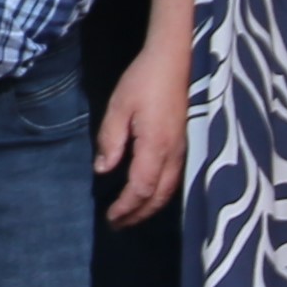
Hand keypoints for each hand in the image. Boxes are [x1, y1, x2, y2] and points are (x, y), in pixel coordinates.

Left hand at [95, 33, 190, 227]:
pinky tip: (148, 194)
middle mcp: (173, 154)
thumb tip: (103, 170)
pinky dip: (160, 194)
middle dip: (138, 214)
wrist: (173, 61)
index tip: (111, 218)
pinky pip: (174, 179)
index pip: (141, 188)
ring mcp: (182, 150)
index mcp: (156, 147)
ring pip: (169, 190)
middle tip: (118, 225)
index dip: (126, 207)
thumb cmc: (143, 81)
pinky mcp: (183, 145)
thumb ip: (110, 140)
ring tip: (130, 216)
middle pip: (159, 196)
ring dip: (150, 207)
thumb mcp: (118, 107)